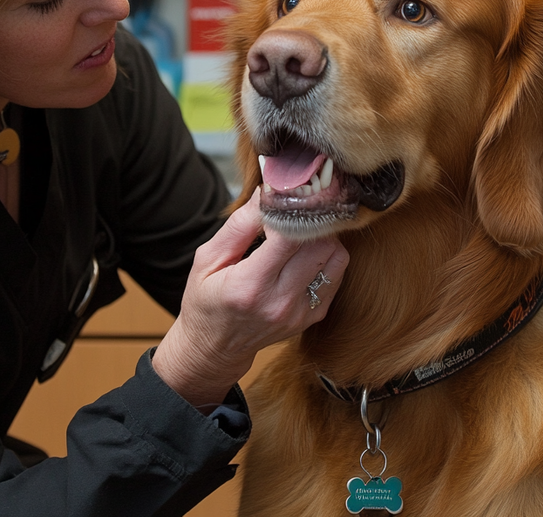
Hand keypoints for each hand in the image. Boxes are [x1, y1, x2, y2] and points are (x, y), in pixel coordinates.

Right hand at [152, 188, 348, 408]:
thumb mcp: (207, 259)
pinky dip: (324, 258)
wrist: (215, 348)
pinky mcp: (314, 316)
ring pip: (335, 257)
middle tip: (294, 213)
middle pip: (320, 245)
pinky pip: (336, 274)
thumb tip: (267, 194)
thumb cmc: (206, 300)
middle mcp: (280, 302)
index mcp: (249, 286)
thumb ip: (239, 226)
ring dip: (322, 238)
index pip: (289, 238)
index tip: (282, 201)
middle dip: (309, 221)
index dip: (290, 212)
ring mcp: (301, 312)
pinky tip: (303, 256)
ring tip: (299, 235)